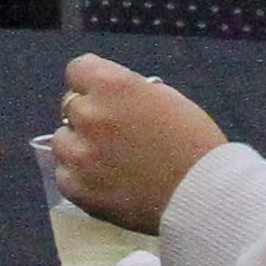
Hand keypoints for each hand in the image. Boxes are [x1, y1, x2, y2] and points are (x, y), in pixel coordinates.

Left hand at [54, 53, 226, 230]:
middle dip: (88, 115)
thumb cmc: (195, 143)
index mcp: (113, 85)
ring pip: (63, 140)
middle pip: (70, 105)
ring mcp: (79, 154)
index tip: (104, 96)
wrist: (203, 196)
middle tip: (113, 133)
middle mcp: (89, 115)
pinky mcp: (77, 188)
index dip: (92, 83)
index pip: (78, 70)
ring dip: (80, 146)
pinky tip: (105, 182)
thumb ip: (132, 93)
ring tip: (108, 161)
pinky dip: (80, 177)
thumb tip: (114, 98)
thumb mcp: (167, 99)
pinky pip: (65, 174)